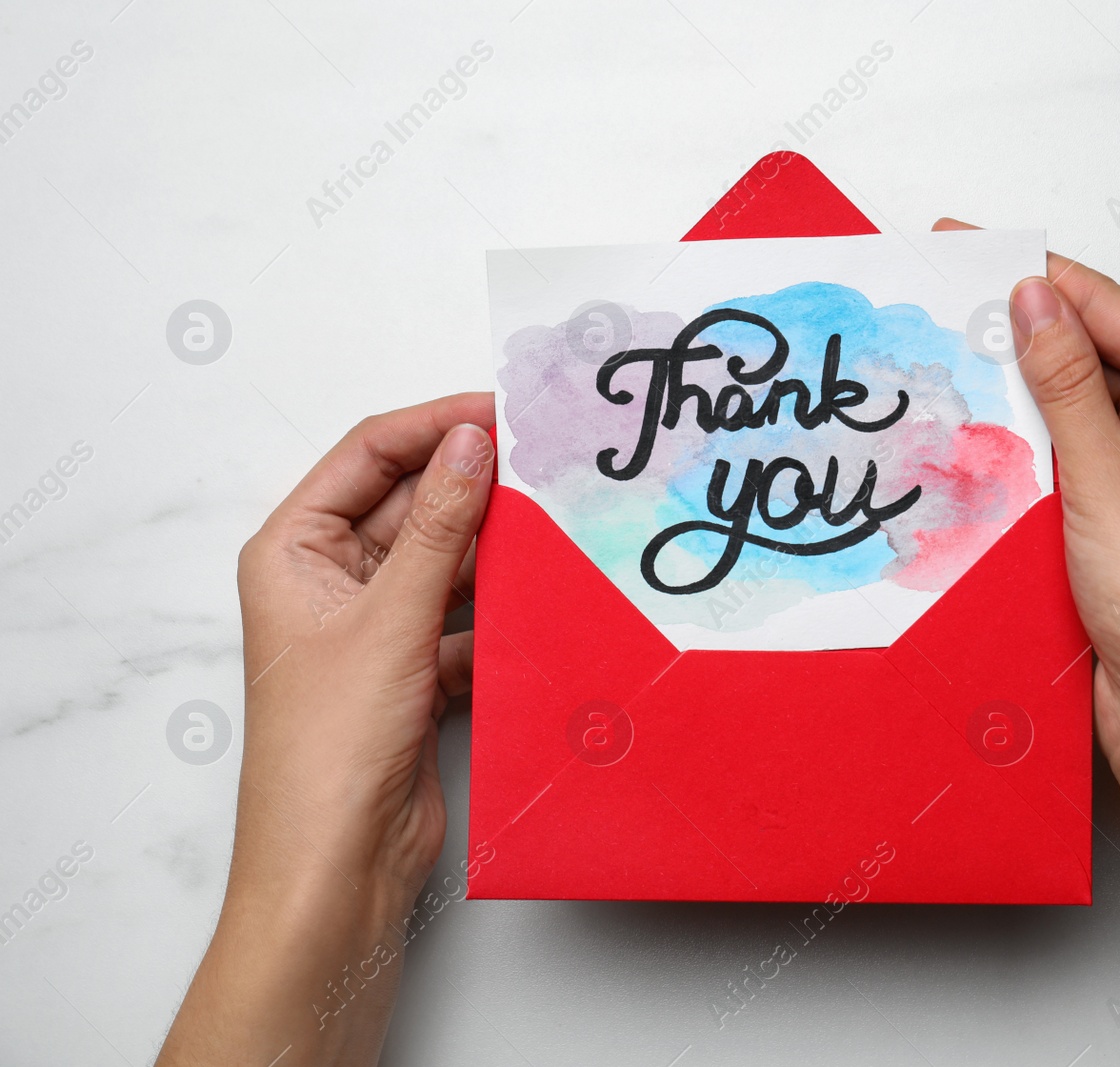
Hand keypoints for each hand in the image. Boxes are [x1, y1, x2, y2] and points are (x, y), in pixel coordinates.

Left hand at [159, 393, 495, 1066]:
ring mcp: (375, 628)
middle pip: (413, 505)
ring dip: (496, 551)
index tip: (503, 411)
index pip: (369, 456)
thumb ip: (441, 527)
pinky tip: (541, 603)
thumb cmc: (328, 752)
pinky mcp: (415, 670)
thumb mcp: (390, 619)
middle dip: (475, 488)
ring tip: (556, 527)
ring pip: (448, 562)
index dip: (435, 426)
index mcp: (293, 551)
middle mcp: (330, 582)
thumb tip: (472, 444)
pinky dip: (503, 612)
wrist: (338, 864)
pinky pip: (468, 617)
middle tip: (547, 464)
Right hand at [934, 219, 1119, 1064]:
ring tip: (934, 364)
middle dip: (1014, 330)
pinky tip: (967, 438)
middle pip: (1088, 349)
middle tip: (927, 308)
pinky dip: (1022, 447)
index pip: (1104, 305)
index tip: (956, 247)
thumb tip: (1032, 293)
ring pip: (1071, 406)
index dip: (1029, 272)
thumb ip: (1062, 381)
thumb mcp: (1105, 476)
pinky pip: (1067, 458)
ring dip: (1012, 393)